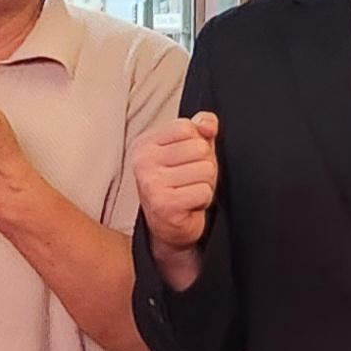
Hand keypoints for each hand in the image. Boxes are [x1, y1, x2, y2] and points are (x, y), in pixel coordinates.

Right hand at [132, 112, 220, 252]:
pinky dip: (202, 200)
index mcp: (144, 144)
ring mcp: (151, 183)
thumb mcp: (188, 151)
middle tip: (189, 181)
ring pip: (205, 170)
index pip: (187, 127)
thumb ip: (199, 130)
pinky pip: (203, 191)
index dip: (197, 144)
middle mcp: (142, 161)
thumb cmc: (178, 186)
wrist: (169, 227)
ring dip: (205, 184)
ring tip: (189, 192)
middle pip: (200, 148)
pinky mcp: (164, 205)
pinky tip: (188, 205)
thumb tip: (207, 123)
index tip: (184, 161)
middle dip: (204, 166)